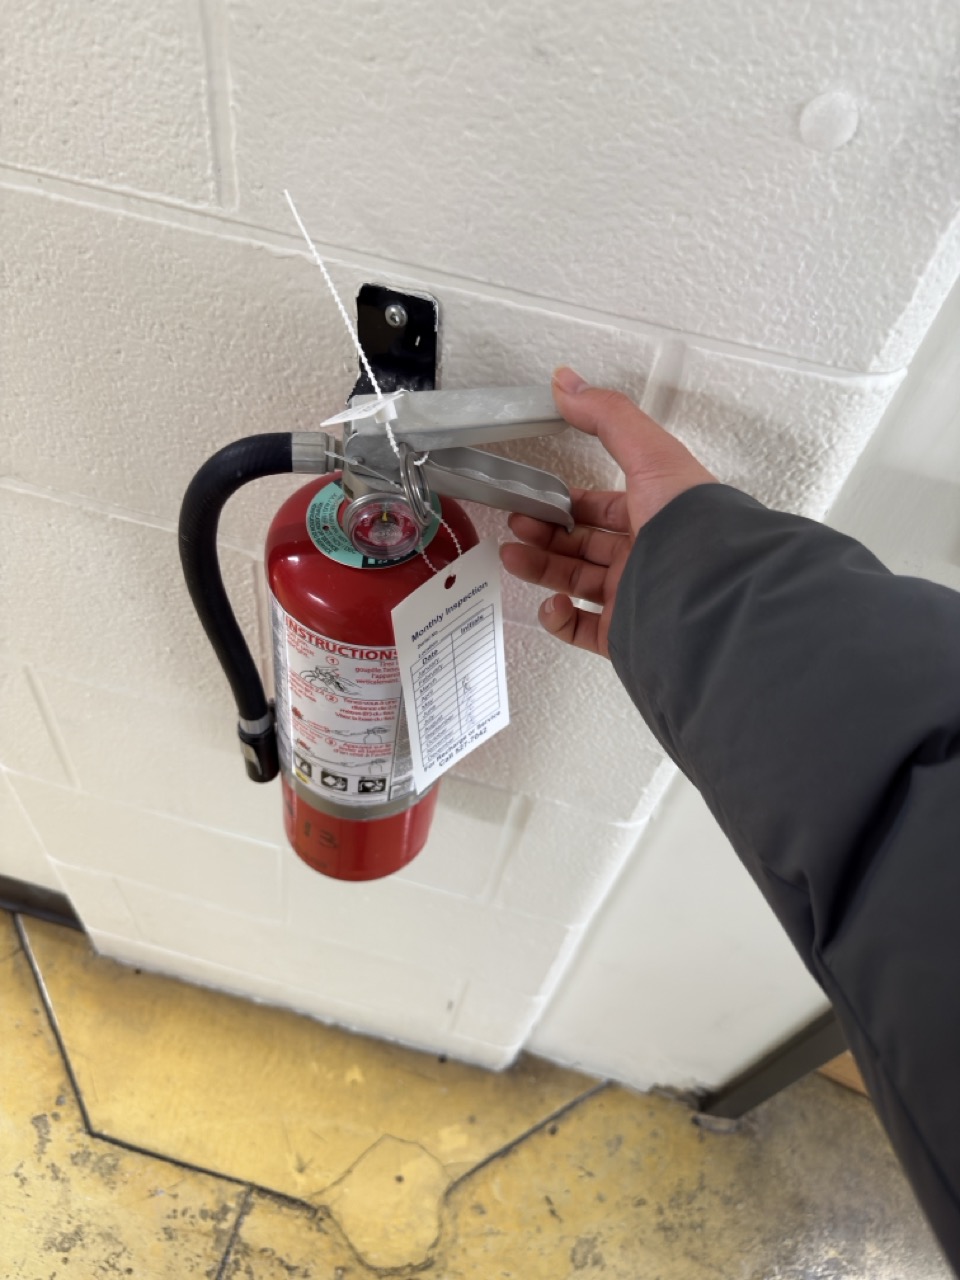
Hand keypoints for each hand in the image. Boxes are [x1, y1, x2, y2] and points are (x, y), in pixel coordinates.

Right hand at [499, 367, 715, 656]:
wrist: (709, 594)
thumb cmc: (693, 525)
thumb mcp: (649, 453)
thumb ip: (607, 416)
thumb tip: (568, 382)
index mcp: (656, 515)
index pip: (603, 508)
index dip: (567, 503)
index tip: (537, 498)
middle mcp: (647, 556)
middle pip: (582, 545)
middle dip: (544, 535)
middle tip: (518, 524)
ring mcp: (635, 596)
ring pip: (575, 583)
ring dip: (540, 569)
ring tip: (513, 556)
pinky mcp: (625, 634)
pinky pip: (581, 629)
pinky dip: (558, 619)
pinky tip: (552, 603)